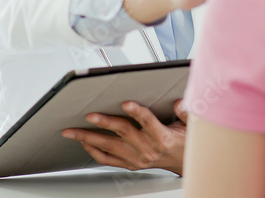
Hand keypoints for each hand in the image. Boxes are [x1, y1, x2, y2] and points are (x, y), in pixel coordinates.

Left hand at [61, 99, 189, 174]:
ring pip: (109, 146)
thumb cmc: (184, 141)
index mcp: (163, 137)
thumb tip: (180, 101)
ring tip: (72, 131)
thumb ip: (187, 112)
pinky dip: (93, 151)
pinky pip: (107, 159)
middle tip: (89, 115)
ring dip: (89, 138)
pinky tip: (83, 142)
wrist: (183, 162)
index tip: (127, 103)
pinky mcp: (129, 164)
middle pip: (122, 133)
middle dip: (104, 123)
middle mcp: (147, 149)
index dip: (138, 112)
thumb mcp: (192, 125)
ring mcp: (136, 158)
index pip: (148, 122)